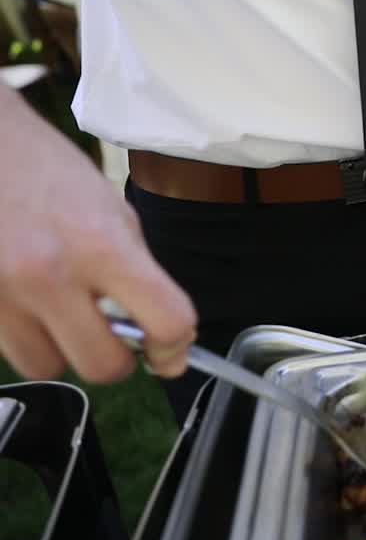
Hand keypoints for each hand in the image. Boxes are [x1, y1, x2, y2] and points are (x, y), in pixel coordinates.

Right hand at [0, 89, 195, 381]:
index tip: (169, 349)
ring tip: (60, 314)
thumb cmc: (48, 172)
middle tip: (113, 334)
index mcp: (101, 244)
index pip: (165, 321)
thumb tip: (166, 339)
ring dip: (62, 351)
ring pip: (46, 367)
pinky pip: (7, 348)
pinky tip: (26, 301)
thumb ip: (140, 274)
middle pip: (102, 366)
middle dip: (116, 357)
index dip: (174, 345)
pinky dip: (24, 336)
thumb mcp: (114, 211)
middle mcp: (48, 274)